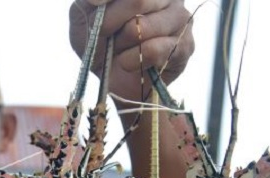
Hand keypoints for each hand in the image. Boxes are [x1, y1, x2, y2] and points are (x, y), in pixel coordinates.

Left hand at [69, 0, 194, 104]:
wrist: (112, 78)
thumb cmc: (100, 41)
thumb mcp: (84, 16)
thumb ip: (89, 0)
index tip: (92, 5)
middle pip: (137, 1)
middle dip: (109, 24)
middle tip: (104, 34)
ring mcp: (180, 17)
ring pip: (142, 28)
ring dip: (120, 45)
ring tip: (118, 49)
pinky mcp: (185, 45)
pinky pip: (152, 50)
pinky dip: (130, 60)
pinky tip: (127, 62)